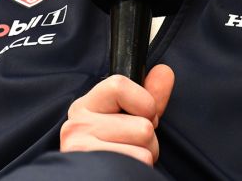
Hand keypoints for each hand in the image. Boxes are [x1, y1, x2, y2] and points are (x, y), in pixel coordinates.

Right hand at [60, 64, 174, 165]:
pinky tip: (123, 170)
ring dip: (145, 156)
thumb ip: (148, 95)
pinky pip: (140, 162)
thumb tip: (165, 71)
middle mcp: (77, 125)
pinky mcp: (93, 168)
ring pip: (144, 145)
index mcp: (85, 106)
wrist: (97, 178)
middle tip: (131, 146)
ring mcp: (82, 148)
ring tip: (128, 159)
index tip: (143, 117)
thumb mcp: (131, 118)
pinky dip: (140, 169)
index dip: (144, 103)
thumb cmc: (116, 149)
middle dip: (149, 139)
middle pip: (142, 125)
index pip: (118, 85)